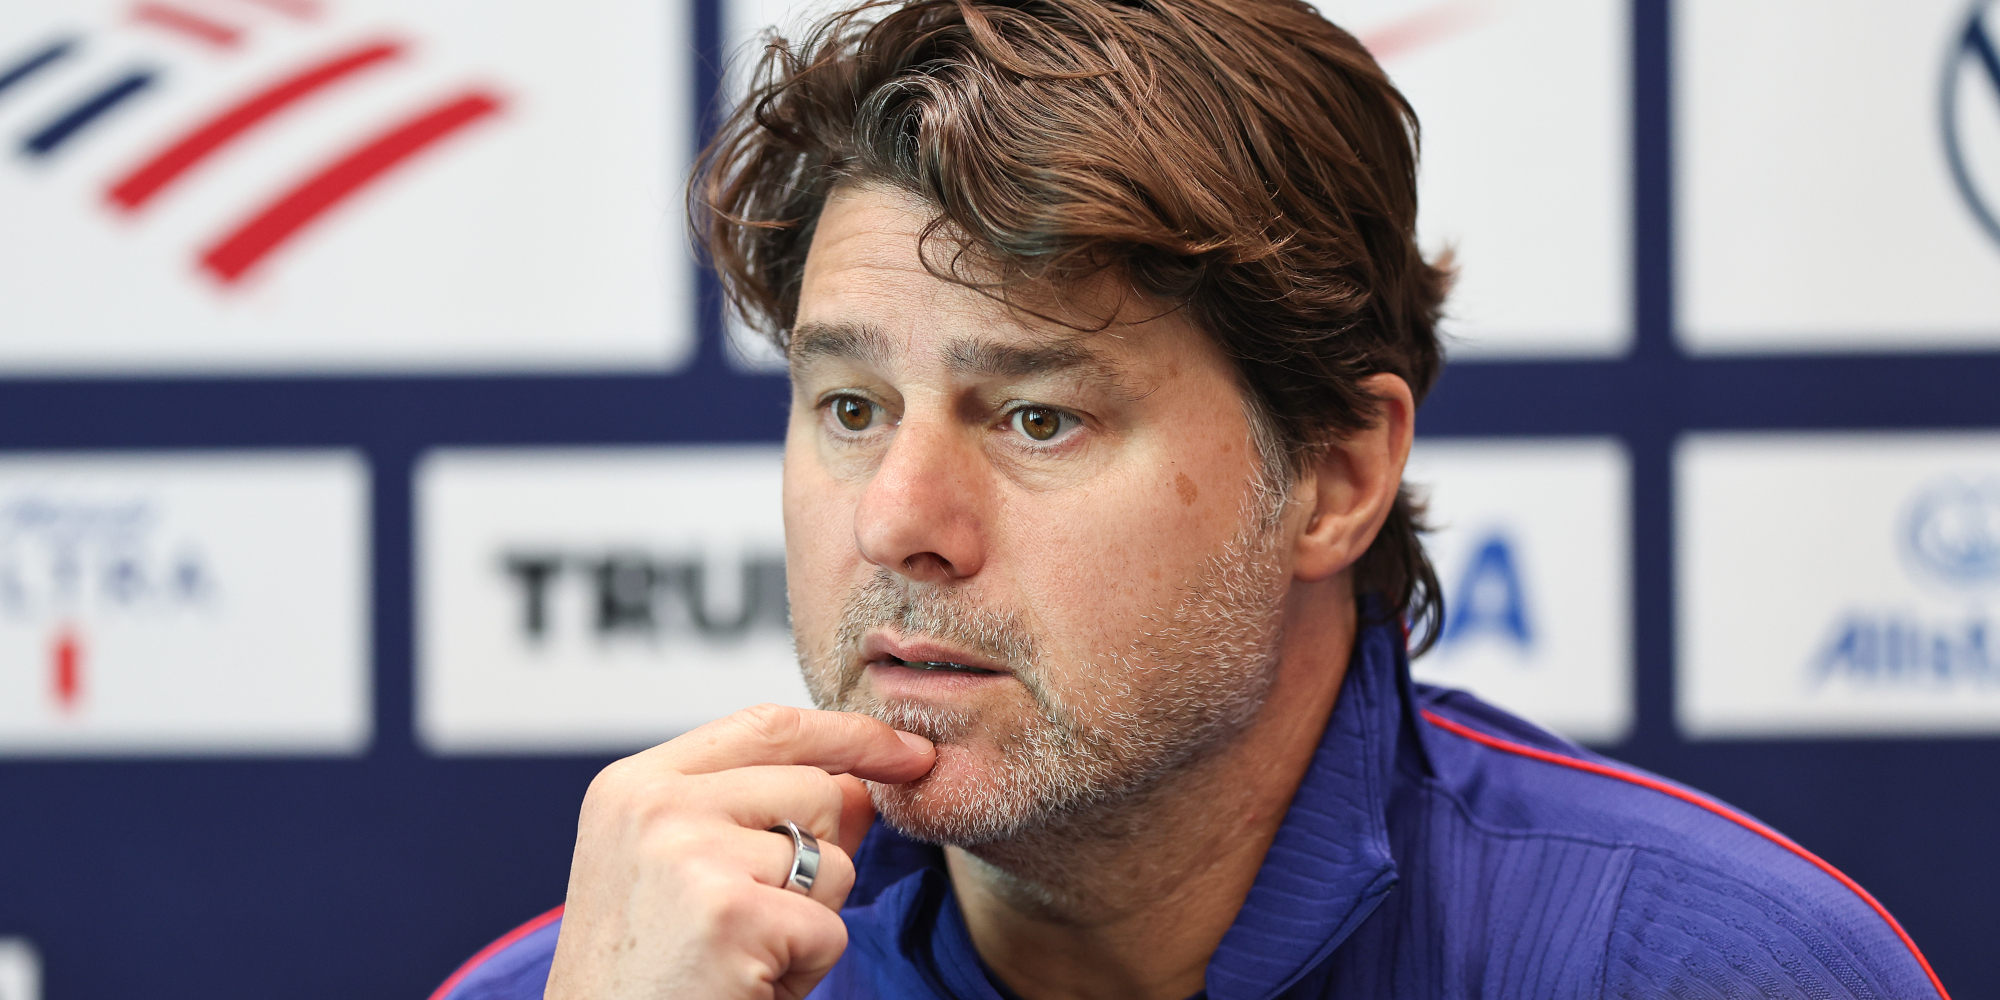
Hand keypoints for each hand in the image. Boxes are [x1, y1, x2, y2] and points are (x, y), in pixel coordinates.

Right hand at [544, 705, 936, 999]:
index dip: (849, 734)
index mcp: (635, 786)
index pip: (768, 726)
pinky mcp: (731, 913)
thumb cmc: (645, 978)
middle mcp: (656, 806)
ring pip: (832, 861)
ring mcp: (691, 854)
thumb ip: (773, 817)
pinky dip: (806, 968)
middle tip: (752, 920)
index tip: (906, 752)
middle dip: (817, 859)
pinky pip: (829, 928)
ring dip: (808, 920)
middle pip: (816, 790)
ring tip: (741, 954)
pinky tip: (747, 983)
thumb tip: (862, 781)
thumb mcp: (693, 876)